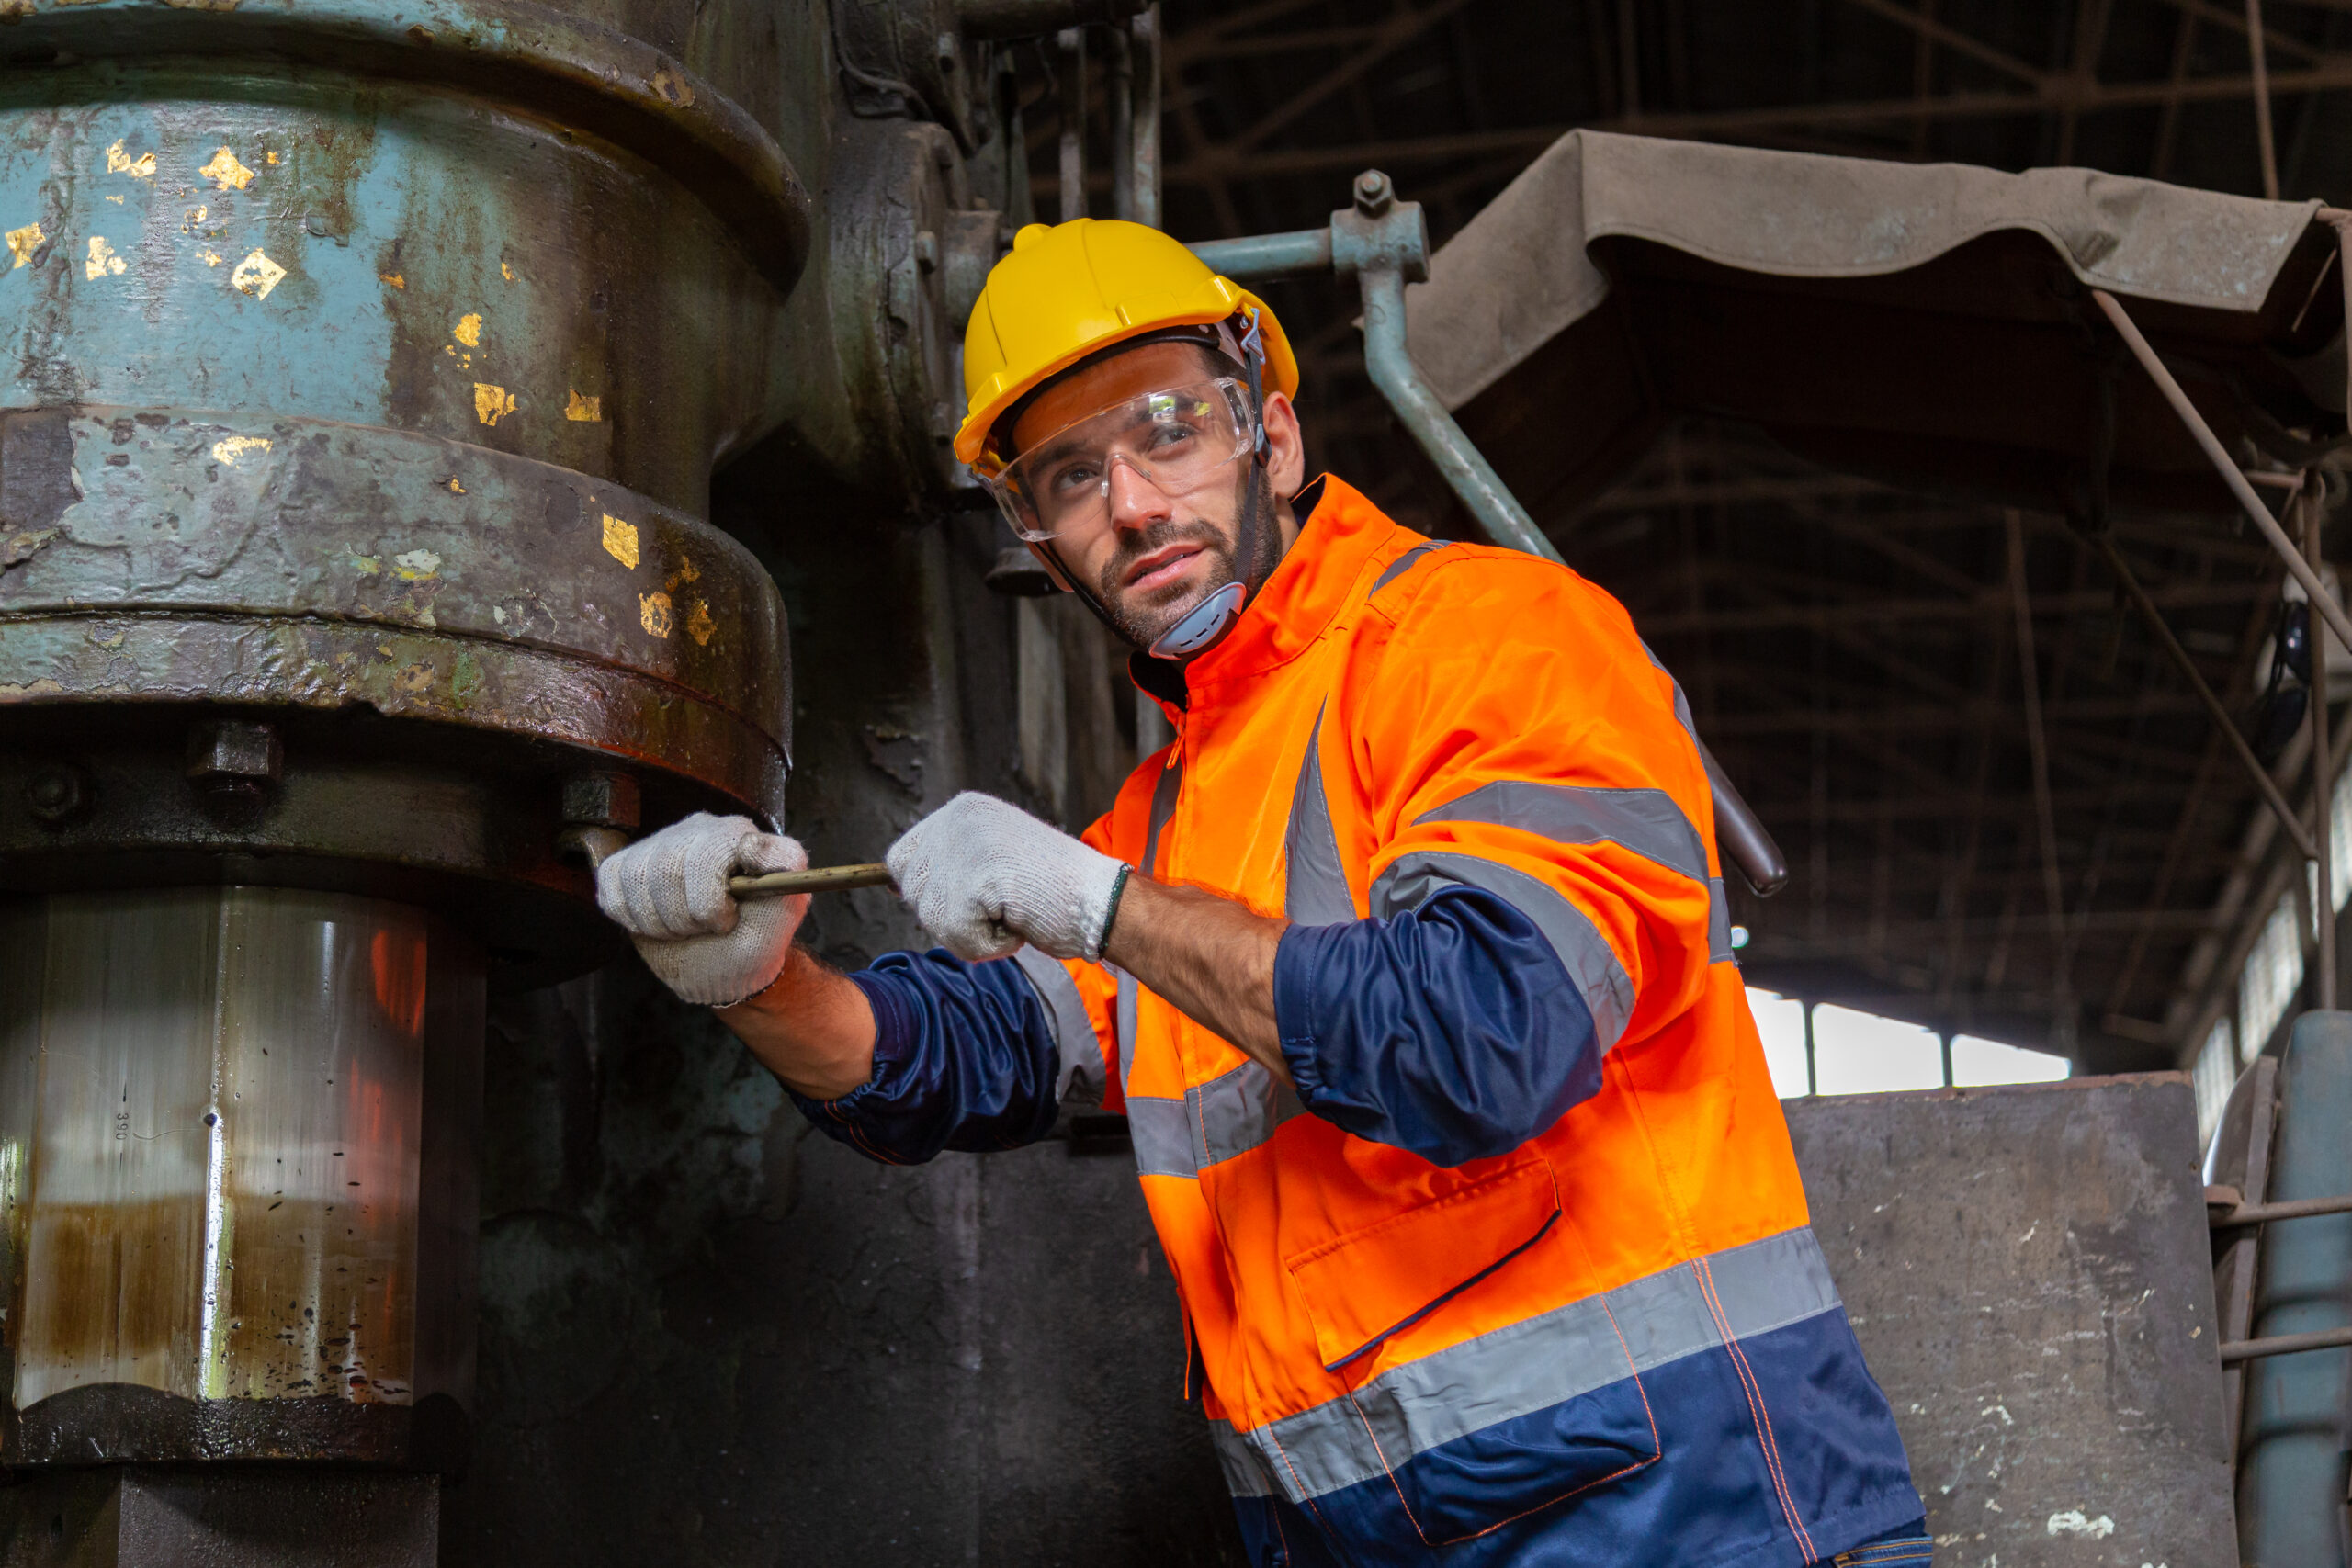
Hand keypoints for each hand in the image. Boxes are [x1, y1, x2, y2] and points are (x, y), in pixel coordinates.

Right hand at [596, 812, 809, 1005]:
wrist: (722, 966)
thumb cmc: (754, 939)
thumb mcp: (784, 912)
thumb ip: (786, 875)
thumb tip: (765, 849)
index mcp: (740, 835)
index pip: (713, 848)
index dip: (711, 897)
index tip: (725, 920)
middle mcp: (701, 828)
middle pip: (669, 867)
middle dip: (686, 916)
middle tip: (705, 930)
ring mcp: (663, 842)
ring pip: (638, 877)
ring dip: (659, 921)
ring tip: (684, 929)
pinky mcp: (630, 862)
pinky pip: (612, 883)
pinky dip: (631, 916)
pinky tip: (655, 923)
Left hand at [886, 791, 1125, 960]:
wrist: (1104, 901)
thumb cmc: (1054, 891)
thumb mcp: (993, 859)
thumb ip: (949, 864)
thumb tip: (891, 882)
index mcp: (963, 808)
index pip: (900, 859)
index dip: (926, 892)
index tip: (969, 899)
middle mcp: (959, 817)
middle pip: (911, 892)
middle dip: (950, 914)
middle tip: (1001, 904)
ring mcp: (968, 846)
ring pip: (932, 918)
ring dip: (972, 931)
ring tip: (1013, 911)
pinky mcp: (978, 880)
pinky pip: (957, 937)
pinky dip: (988, 946)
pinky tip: (1019, 922)